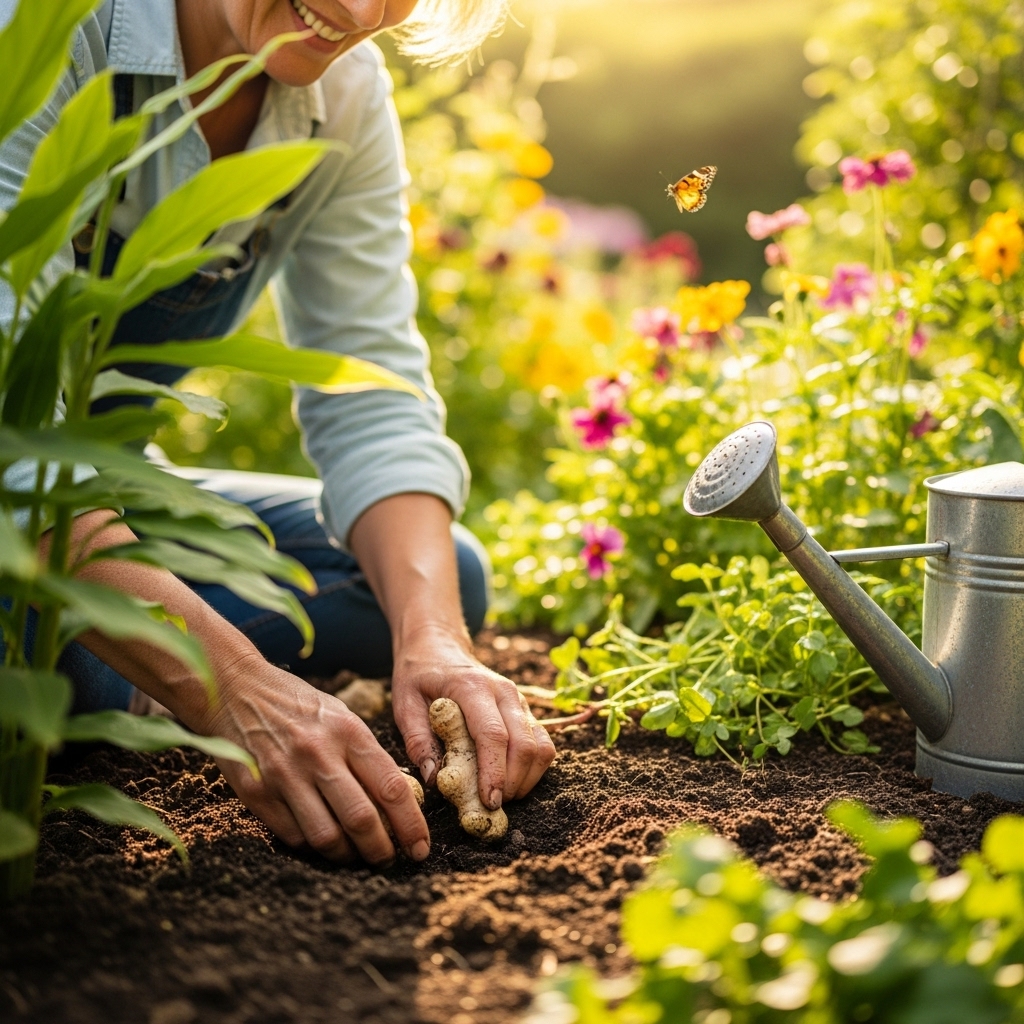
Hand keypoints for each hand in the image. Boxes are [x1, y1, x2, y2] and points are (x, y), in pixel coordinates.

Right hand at [204, 656, 429, 865]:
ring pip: (326, 837)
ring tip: (355, 855)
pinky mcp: (257, 792)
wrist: (237, 689)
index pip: (391, 788)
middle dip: (381, 851)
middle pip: (361, 819)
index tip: (420, 848)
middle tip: (388, 860)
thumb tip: (396, 800)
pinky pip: (293, 836)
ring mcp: (285, 775)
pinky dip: (312, 847)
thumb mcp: (341, 715)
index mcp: (348, 732)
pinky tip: (321, 840)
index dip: (411, 825)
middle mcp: (318, 754)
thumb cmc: (299, 705)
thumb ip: (366, 754)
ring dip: (346, 856)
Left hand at [390, 626, 555, 810]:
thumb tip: (434, 780)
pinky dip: (534, 769)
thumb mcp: (404, 703)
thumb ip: (417, 740)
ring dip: (526, 779)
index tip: (488, 802)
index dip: (494, 772)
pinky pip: (543, 744)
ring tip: (500, 796)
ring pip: (541, 747)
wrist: (438, 647)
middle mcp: (504, 692)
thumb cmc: (419, 676)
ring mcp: (519, 701)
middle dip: (512, 783)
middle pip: (524, 744)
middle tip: (490, 807)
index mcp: (473, 687)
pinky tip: (511, 782)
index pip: (493, 734)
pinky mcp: (525, 711)